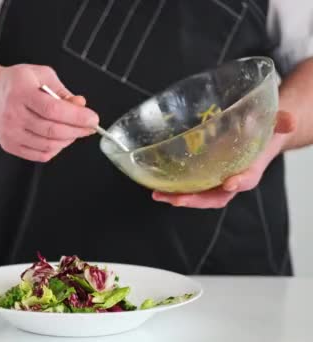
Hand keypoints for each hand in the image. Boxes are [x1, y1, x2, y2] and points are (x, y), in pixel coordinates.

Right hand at [0, 64, 98, 161]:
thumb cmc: (16, 83)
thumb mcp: (41, 75)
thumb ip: (62, 90)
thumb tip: (80, 105)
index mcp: (21, 91)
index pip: (52, 109)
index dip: (76, 117)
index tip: (92, 119)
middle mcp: (13, 113)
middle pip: (52, 130)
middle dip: (77, 130)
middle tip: (89, 126)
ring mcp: (11, 132)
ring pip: (48, 145)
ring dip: (68, 140)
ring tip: (73, 130)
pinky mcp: (10, 145)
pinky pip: (40, 155)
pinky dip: (55, 149)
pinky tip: (58, 139)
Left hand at [152, 110, 295, 208]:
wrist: (261, 136)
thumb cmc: (266, 131)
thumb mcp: (275, 123)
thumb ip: (281, 122)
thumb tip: (287, 120)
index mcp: (251, 168)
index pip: (247, 179)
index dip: (239, 182)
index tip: (229, 184)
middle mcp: (232, 179)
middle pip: (216, 196)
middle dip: (197, 199)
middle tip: (178, 199)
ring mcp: (217, 180)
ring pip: (200, 195)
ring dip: (179, 197)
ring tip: (159, 196)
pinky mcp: (205, 176)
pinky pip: (190, 187)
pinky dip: (174, 189)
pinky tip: (157, 187)